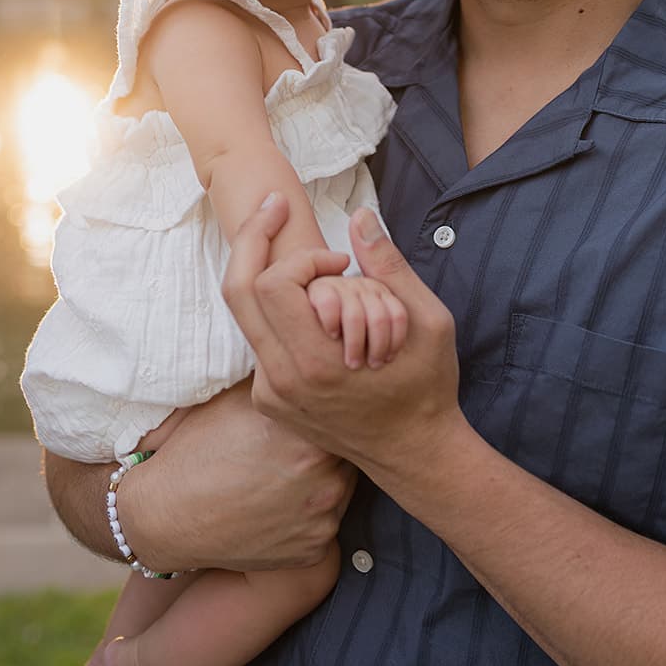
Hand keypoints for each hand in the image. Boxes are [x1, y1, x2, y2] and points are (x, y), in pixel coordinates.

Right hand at [117, 380, 355, 573]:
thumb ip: (282, 382)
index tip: (309, 412)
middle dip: (328, 447)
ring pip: (342, 489)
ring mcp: (323, 519)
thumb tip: (312, 356)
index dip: (326, 411)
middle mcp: (326, 479)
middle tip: (294, 446)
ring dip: (324, 481)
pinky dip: (310, 516)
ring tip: (285, 475)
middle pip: (348, 452)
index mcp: (310, 435)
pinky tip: (279, 506)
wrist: (168, 514)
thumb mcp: (239, 398)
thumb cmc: (200, 448)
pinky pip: (326, 525)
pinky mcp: (314, 552)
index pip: (340, 414)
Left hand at [223, 196, 461, 479]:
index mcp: (316, 362)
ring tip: (321, 278)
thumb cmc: (427, 386)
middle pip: (238, 291)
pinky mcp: (269, 401)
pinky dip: (287, 316)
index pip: (272, 284)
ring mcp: (271, 393)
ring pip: (248, 314)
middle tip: (277, 212)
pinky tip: (324, 319)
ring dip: (278, 284)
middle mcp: (281, 380)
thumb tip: (360, 217)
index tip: (341, 262)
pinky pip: (263, 340)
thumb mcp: (427, 321)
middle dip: (257, 242)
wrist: (414, 452)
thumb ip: (389, 266)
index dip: (305, 256)